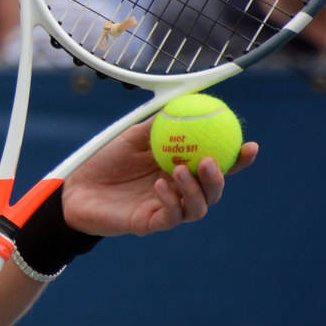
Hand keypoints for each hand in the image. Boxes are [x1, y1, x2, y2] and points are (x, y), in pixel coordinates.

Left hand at [61, 120, 257, 236]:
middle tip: (210, 160)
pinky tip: (160, 186)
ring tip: (180, 170)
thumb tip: (185, 101)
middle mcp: (178, 190)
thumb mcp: (132, 136)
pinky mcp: (150, 224)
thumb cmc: (104, 160)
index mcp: (179, 168)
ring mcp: (166, 208)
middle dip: (219, 177)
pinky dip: (170, 201)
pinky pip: (170, 217)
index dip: (236, 160)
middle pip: (213, 190)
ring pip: (197, 207)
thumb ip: (158, 124)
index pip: (214, 165)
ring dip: (194, 189)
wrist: (75, 187)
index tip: (250, 146)